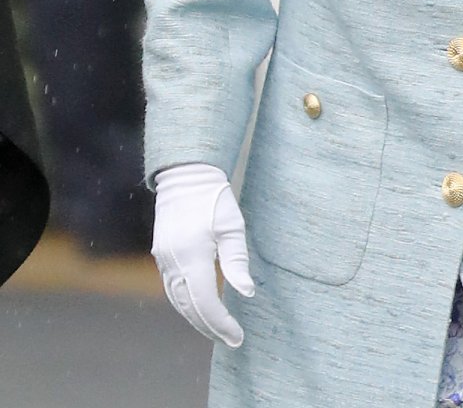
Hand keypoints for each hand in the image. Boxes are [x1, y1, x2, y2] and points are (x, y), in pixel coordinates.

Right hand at [152, 162, 255, 347]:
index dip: (221, 323)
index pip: (205, 303)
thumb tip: (246, 293)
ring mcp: (164, 261)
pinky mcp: (162, 257)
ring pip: (179, 302)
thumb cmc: (214, 198)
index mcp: (192, 256)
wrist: (186, 177)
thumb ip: (237, 261)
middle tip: (232, 340)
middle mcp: (173, 263)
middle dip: (211, 327)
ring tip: (219, 331)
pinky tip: (201, 310)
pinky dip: (187, 305)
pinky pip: (173, 290)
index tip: (237, 336)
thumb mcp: (232, 226)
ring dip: (197, 320)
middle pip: (190, 308)